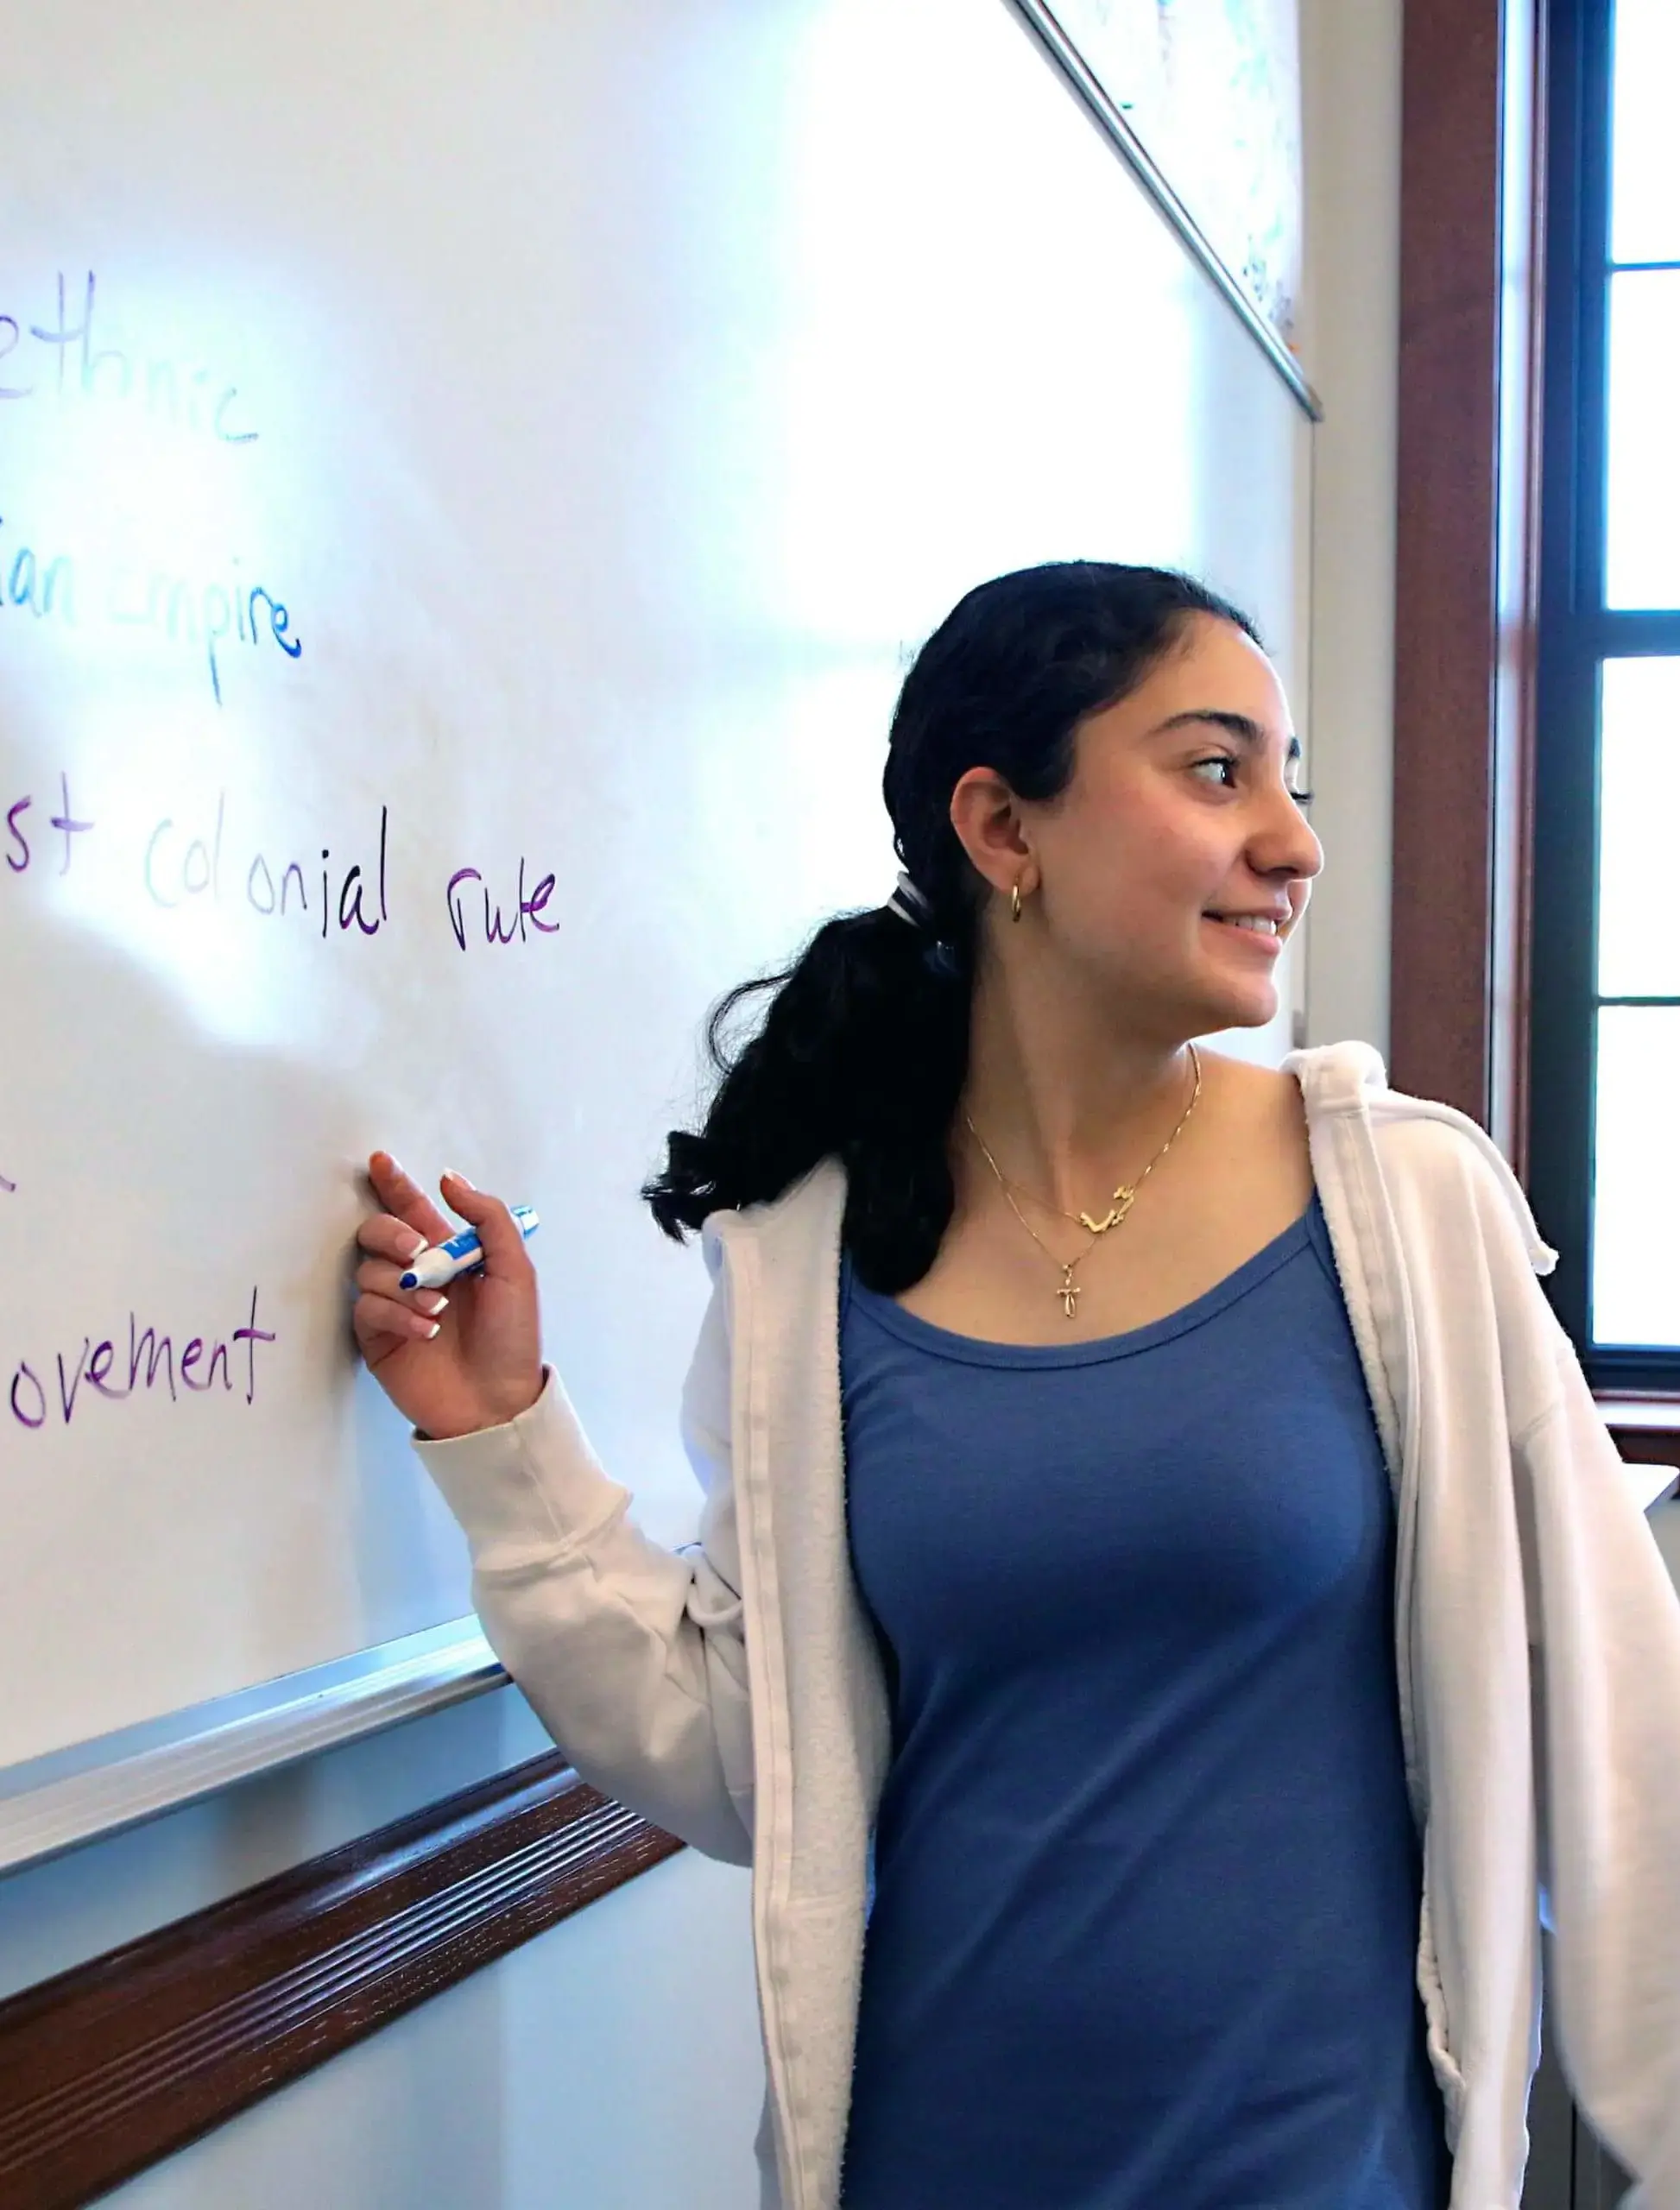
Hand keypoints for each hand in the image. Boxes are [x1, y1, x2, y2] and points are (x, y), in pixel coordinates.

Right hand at [353, 1154, 543, 1440]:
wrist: (497, 1402)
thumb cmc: (513, 1339)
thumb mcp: (515, 1271)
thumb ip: (487, 1219)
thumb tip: (449, 1180)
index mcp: (449, 1254)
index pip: (414, 1209)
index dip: (395, 1185)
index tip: (380, 1162)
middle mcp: (417, 1274)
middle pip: (378, 1233)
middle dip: (391, 1234)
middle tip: (416, 1252)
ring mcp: (394, 1305)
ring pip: (369, 1271)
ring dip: (404, 1286)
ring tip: (438, 1310)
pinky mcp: (377, 1337)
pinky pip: (368, 1309)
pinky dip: (396, 1315)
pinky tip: (425, 1331)